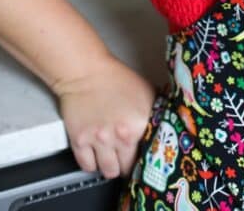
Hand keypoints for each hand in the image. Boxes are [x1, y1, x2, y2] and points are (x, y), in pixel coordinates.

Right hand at [54, 54, 155, 177]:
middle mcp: (120, 136)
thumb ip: (155, 115)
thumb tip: (163, 130)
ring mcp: (98, 140)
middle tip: (124, 157)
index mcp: (139, 125)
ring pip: (108, 171)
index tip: (140, 157)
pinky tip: (95, 152)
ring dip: (110, 165)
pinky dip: (92, 162)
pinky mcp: (80, 141)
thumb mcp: (146, 94)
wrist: (88, 72)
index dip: (142, 158)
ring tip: (110, 156)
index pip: (146, 157)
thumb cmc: (117, 79)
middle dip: (125, 163)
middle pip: (125, 168)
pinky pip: (87, 166)